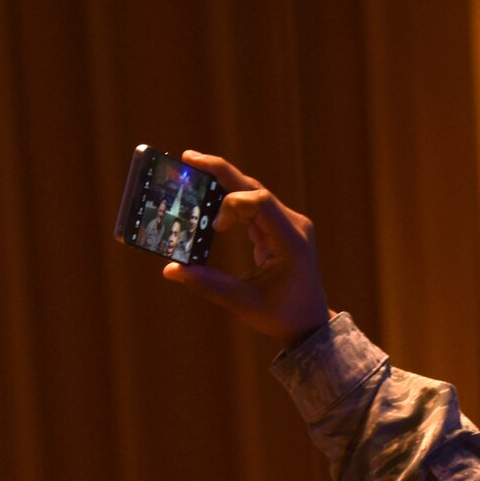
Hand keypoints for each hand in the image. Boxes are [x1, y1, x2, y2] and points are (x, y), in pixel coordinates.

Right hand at [162, 151, 331, 347]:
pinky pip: (255, 205)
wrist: (309, 322)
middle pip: (255, 188)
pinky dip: (232, 201)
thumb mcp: (243, 303)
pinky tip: (210, 198)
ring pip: (254, 192)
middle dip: (221, 171)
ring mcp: (289, 224)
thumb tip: (170, 270)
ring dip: (224, 183)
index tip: (216, 227)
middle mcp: (294, 226)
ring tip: (194, 170)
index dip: (232, 206)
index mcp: (291, 242)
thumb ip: (208, 285)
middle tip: (188, 157)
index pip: (260, 202)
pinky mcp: (281, 227)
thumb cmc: (281, 315)